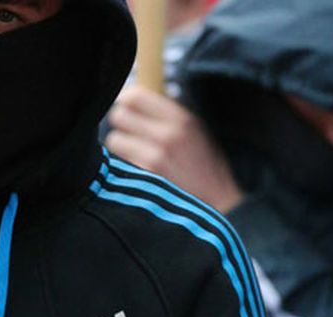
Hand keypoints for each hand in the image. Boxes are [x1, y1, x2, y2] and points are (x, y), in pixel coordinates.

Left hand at [105, 86, 243, 212]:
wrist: (219, 204)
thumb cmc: (205, 169)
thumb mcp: (195, 132)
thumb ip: (167, 117)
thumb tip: (133, 103)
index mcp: (181, 118)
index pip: (134, 95)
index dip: (126, 103)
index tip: (128, 112)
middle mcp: (167, 133)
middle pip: (118, 115)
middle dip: (121, 125)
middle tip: (129, 135)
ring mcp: (155, 155)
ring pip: (113, 140)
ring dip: (120, 148)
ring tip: (134, 155)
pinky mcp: (146, 177)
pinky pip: (119, 165)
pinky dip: (123, 168)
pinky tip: (138, 173)